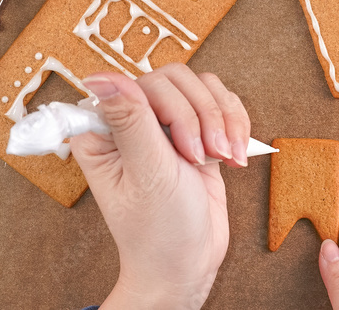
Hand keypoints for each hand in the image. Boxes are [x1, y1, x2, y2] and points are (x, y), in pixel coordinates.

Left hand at [71, 63, 249, 308]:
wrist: (187, 264)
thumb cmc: (157, 230)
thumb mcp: (146, 174)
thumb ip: (131, 120)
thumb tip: (101, 75)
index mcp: (105, 130)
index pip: (142, 84)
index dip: (171, 109)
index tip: (183, 149)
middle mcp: (132, 122)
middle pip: (177, 81)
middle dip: (201, 117)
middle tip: (204, 157)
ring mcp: (167, 126)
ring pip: (204, 88)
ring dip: (223, 121)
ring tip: (224, 157)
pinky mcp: (197, 134)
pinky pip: (223, 105)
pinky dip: (236, 127)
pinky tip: (234, 157)